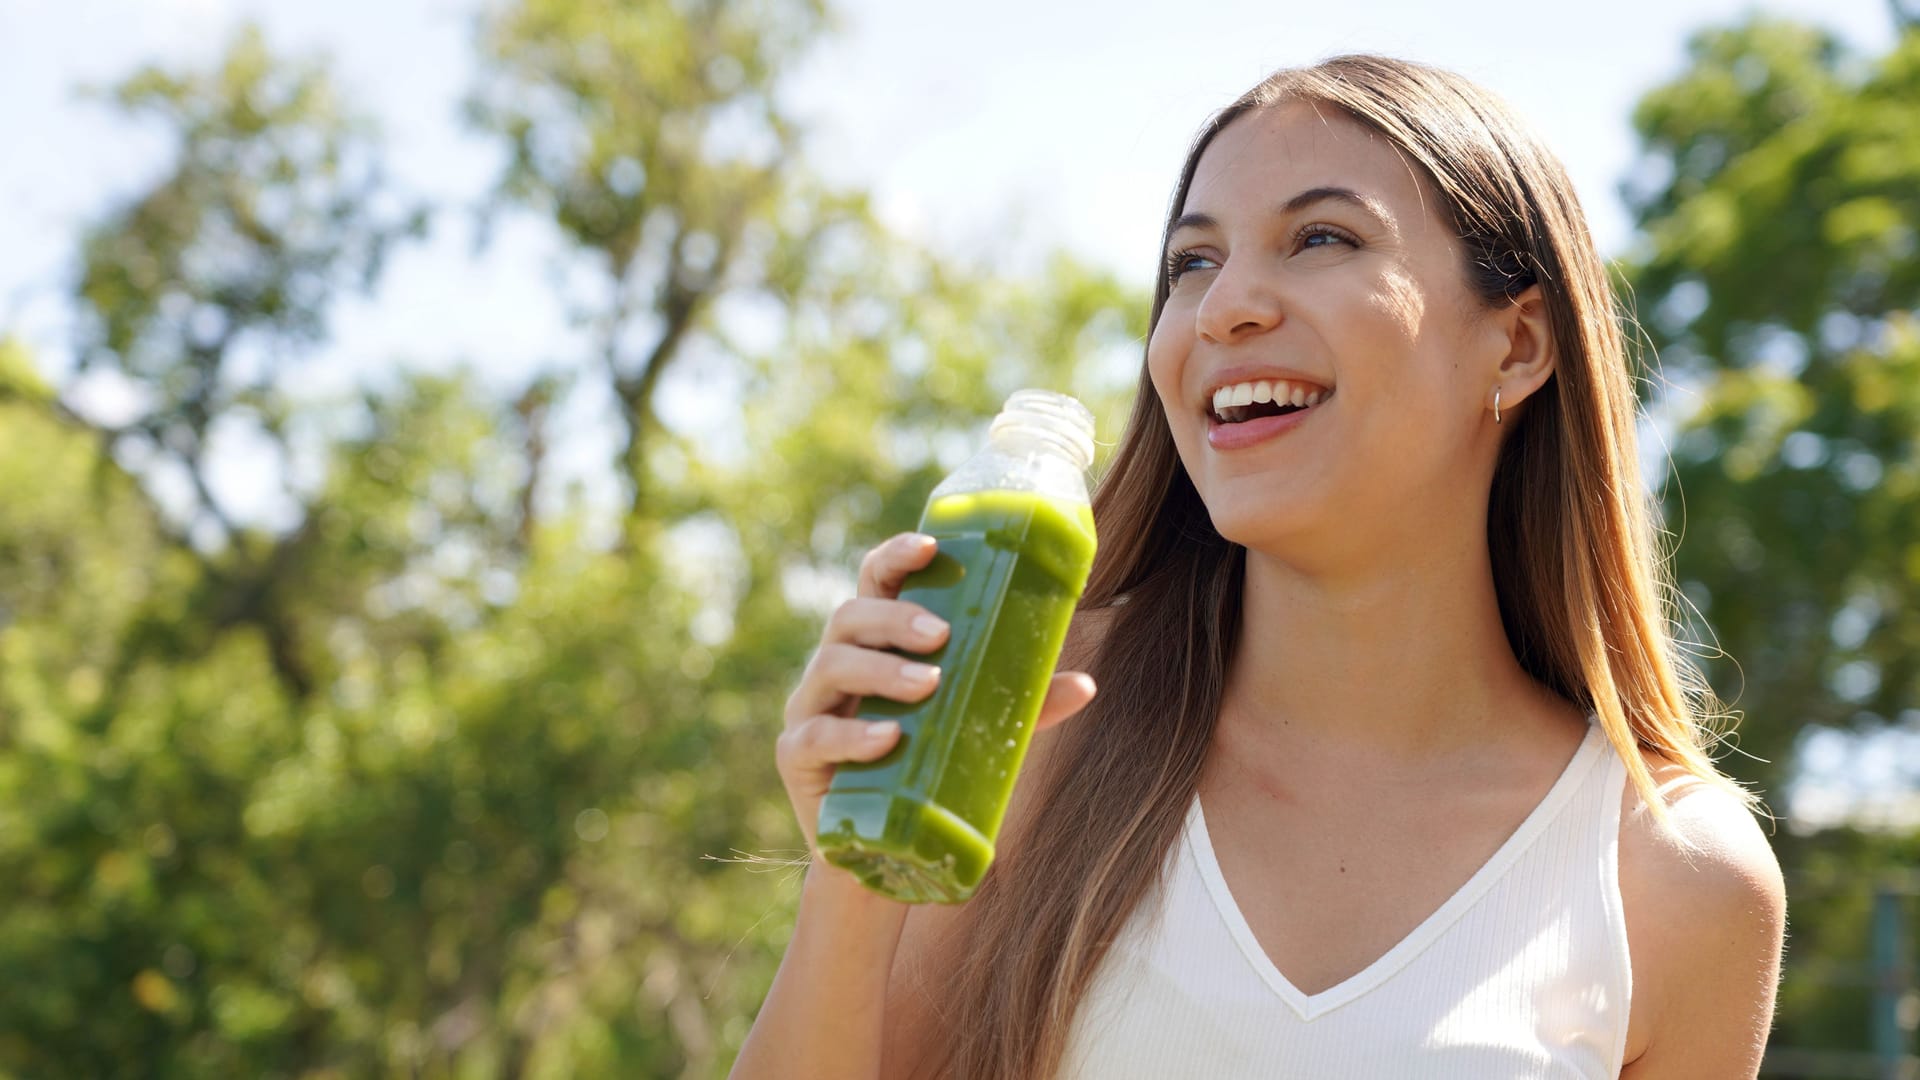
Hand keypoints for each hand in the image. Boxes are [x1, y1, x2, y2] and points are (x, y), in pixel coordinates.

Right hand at [777, 532, 1095, 856]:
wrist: (882, 854)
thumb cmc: (928, 774)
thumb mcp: (978, 734)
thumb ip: (1022, 708)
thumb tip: (1086, 684)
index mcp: (876, 646)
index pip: (875, 584)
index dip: (894, 557)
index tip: (929, 546)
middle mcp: (836, 668)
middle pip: (849, 618)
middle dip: (895, 618)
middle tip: (942, 634)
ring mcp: (810, 710)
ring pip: (830, 667)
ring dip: (881, 669)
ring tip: (929, 684)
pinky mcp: (797, 759)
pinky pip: (815, 736)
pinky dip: (852, 734)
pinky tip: (889, 738)